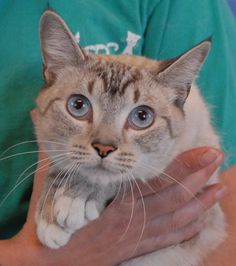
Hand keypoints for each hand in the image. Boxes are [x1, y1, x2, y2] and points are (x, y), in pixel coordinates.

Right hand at [0, 110, 225, 265]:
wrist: (48, 265)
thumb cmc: (52, 223)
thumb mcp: (50, 184)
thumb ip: (51, 151)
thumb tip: (38, 116)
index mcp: (114, 203)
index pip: (157, 180)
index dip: (183, 165)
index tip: (205, 150)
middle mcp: (132, 220)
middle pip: (174, 197)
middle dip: (198, 176)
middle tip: (218, 157)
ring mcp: (138, 237)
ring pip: (177, 219)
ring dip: (201, 202)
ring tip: (220, 186)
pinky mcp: (137, 248)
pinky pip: (170, 239)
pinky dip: (189, 227)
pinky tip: (203, 216)